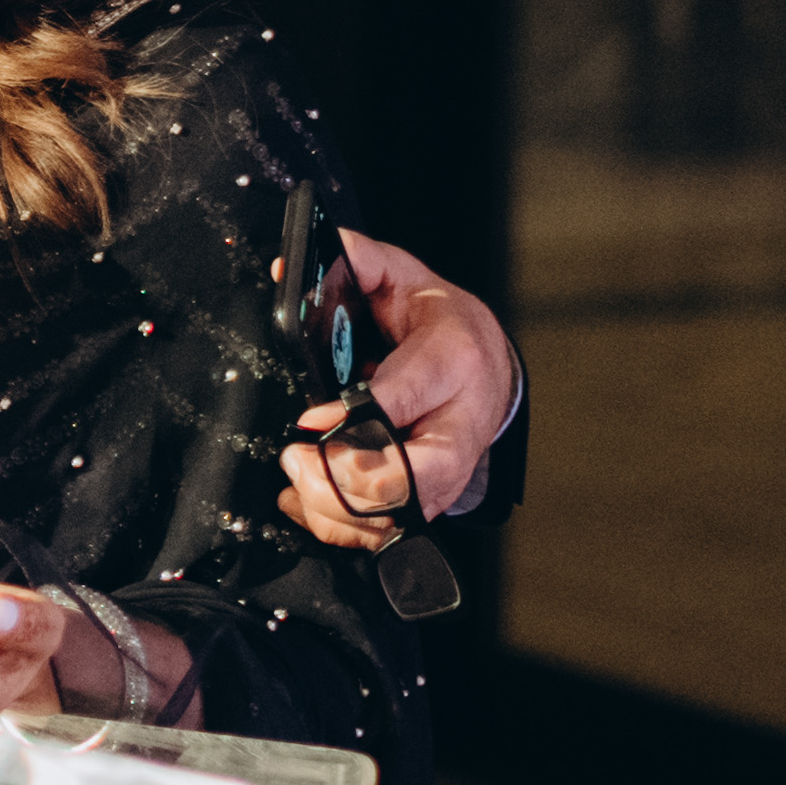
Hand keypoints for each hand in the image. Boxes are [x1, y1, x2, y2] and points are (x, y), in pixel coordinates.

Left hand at [275, 228, 519, 549]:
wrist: (489, 372)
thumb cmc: (441, 327)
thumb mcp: (408, 280)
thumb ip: (363, 261)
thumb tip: (316, 252)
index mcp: (453, 360)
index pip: (408, 394)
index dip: (356, 417)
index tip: (310, 420)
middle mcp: (458, 424)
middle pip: (413, 474)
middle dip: (345, 477)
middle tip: (298, 454)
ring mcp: (449, 471)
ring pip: (397, 512)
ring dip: (334, 507)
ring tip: (296, 473)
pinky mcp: (432, 500)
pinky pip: (385, 532)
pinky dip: (337, 526)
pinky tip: (306, 499)